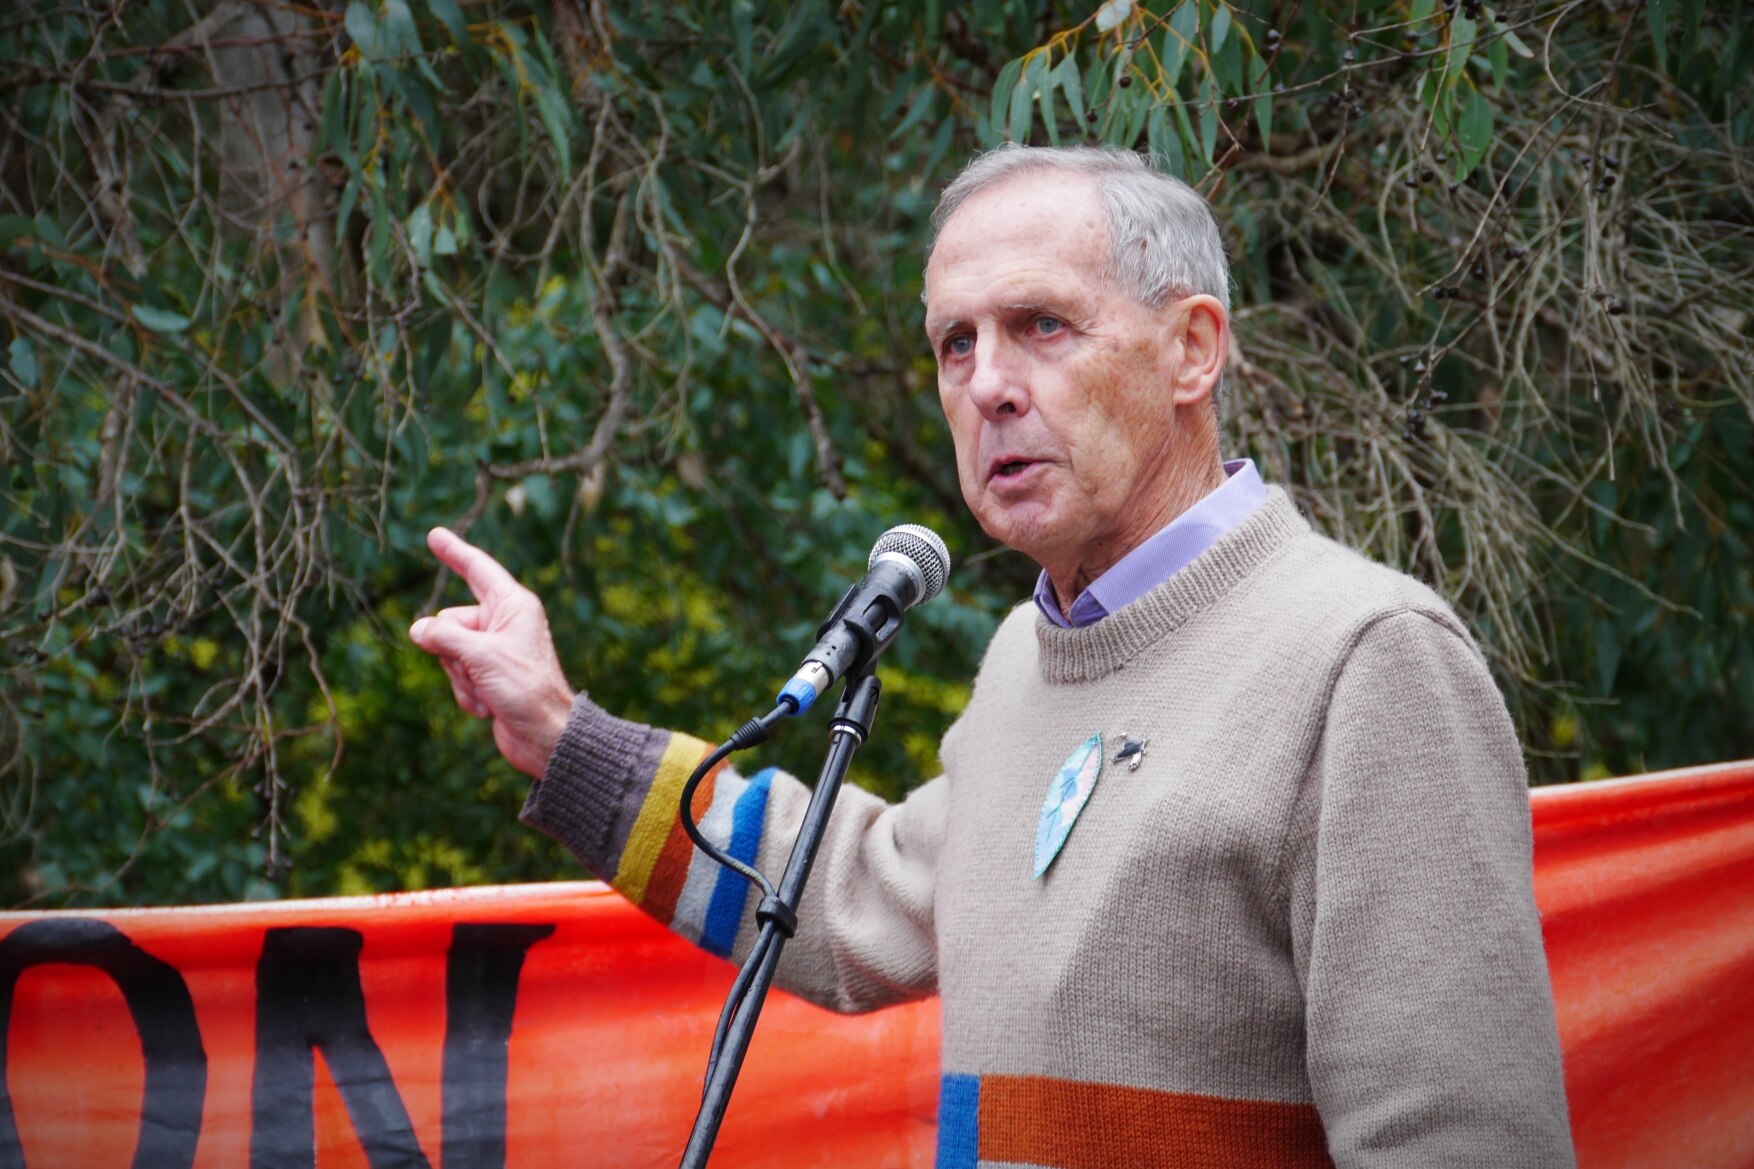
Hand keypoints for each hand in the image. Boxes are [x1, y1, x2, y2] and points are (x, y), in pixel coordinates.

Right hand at [408, 527, 575, 777]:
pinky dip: (467, 694)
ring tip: (488, 692)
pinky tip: (488, 708)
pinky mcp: (490, 677)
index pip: (478, 570)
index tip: (435, 534)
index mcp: (514, 605)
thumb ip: (444, 636)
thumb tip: (419, 629)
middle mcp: (505, 623)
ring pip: (449, 652)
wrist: (547, 737)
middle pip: (449, 621)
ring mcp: (496, 651)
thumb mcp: (481, 656)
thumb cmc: (526, 689)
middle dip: (452, 651)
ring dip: (461, 678)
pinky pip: (458, 676)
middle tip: (478, 671)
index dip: (455, 552)